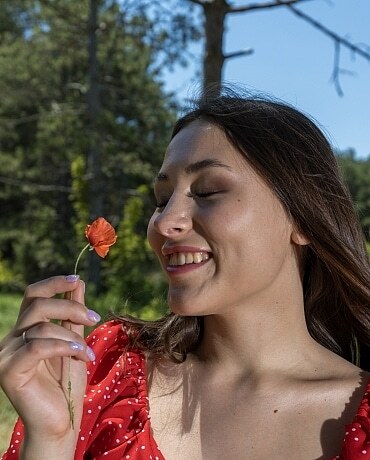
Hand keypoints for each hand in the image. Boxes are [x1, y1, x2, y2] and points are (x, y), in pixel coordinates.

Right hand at [0, 276, 99, 447]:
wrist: (61, 420)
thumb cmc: (67, 382)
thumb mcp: (74, 340)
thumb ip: (73, 314)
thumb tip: (78, 282)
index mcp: (25, 330)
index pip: (33, 296)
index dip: (53, 283)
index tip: (77, 279)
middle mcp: (12, 339)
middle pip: (38, 305)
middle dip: (70, 307)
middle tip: (94, 317)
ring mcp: (7, 354)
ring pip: (42, 327)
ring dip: (73, 336)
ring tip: (88, 352)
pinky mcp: (9, 370)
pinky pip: (38, 347)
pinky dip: (65, 347)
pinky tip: (82, 356)